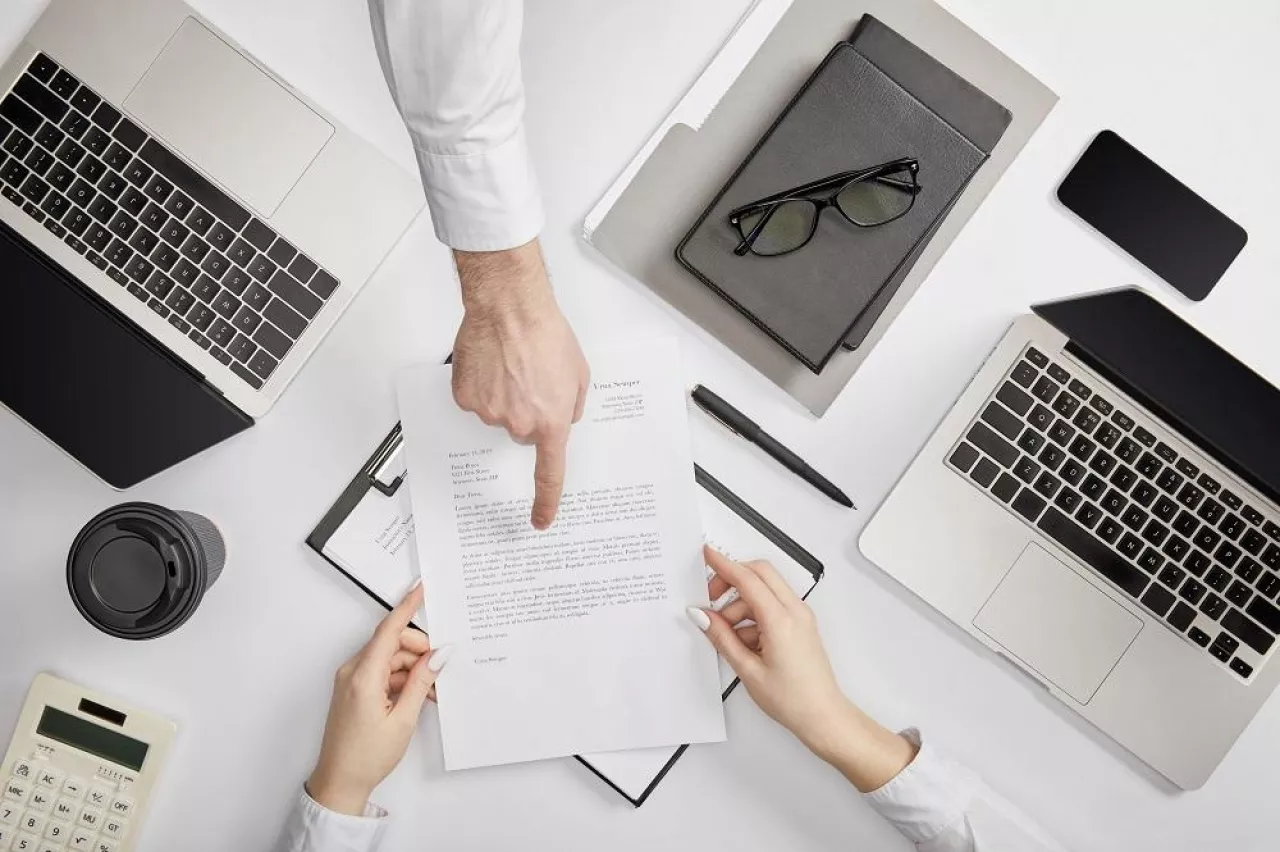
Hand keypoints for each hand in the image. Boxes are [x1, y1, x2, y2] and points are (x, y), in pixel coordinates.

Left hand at [306, 584, 451, 814]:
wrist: (339, 782)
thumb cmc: (366, 756)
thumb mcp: (403, 719)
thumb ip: (421, 682)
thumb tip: (438, 656)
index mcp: (363, 676)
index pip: (389, 630)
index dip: (407, 607)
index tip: (421, 589)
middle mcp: (353, 672)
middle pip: (392, 644)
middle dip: (420, 651)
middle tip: (440, 669)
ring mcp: (351, 680)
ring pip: (389, 658)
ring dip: (412, 668)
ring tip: (431, 691)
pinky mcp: (353, 689)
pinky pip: (382, 672)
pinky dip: (401, 679)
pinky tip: (417, 695)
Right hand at [451, 240, 589, 529]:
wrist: (509, 307)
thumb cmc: (545, 333)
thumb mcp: (578, 372)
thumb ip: (570, 403)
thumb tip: (563, 414)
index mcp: (550, 422)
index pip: (549, 474)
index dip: (545, 501)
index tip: (541, 519)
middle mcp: (518, 424)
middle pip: (522, 433)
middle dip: (528, 413)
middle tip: (531, 382)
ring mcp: (489, 413)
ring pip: (498, 415)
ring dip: (505, 396)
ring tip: (511, 365)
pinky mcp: (466, 398)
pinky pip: (476, 400)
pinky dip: (482, 386)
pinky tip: (491, 365)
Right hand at [689, 547, 916, 791]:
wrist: (824, 717)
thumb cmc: (793, 700)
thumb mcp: (747, 670)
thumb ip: (722, 638)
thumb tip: (703, 616)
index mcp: (781, 621)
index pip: (747, 579)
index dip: (723, 565)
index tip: (707, 555)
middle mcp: (795, 612)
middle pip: (759, 574)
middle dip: (732, 580)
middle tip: (711, 599)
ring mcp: (800, 617)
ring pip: (764, 591)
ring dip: (741, 605)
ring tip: (729, 637)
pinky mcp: (800, 625)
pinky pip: (772, 607)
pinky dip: (754, 616)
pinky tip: (744, 643)